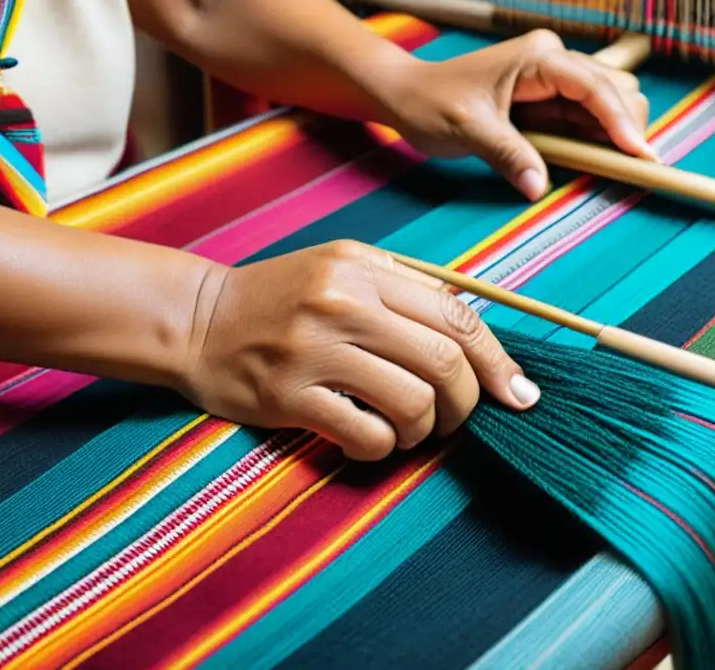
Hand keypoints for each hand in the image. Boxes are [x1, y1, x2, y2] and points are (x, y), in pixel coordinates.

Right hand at [182, 241, 539, 460]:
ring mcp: (315, 350)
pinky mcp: (289, 395)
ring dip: (425, 429)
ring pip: (412, 403)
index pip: (455, 315)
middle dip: (468, 402)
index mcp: (364, 269)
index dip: (497, 361)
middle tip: (458, 419)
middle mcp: (343, 303)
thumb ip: (402, 289)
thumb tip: (472, 334)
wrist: (196, 320)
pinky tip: (370, 439)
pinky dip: (383, 447)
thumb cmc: (279, 297)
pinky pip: (366, 434)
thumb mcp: (340, 267)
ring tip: (409, 430)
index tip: (518, 393)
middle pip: (444, 361)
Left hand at [385, 29, 652, 201]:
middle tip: (629, 169)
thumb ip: (507, 154)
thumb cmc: (431, 104)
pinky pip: (586, 118)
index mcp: (538, 57)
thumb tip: (539, 186)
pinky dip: (596, 140)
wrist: (407, 96)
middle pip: (616, 89)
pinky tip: (597, 161)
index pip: (594, 86)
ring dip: (614, 135)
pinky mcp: (549, 99)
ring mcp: (554, 78)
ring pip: (609, 103)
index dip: (621, 120)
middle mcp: (553, 60)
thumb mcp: (468, 131)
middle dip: (627, 128)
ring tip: (616, 168)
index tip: (639, 154)